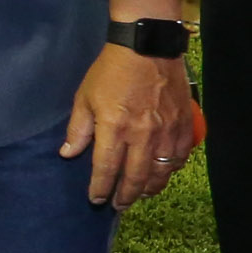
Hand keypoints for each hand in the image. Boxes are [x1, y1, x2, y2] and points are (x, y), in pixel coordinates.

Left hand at [60, 42, 197, 207]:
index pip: (105, 169)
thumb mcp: (85, 97)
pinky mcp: (184, 124)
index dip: (100, 188)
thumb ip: (78, 129)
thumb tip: (68, 154)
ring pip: (160, 172)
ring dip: (149, 188)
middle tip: (118, 205)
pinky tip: (163, 173)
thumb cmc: (111, 71)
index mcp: (114, 129)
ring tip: (140, 194)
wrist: (147, 47)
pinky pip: (180, 157)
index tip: (96, 199)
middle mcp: (141, 136)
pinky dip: (171, 170)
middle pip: (135, 178)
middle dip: (125, 196)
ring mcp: (166, 131)